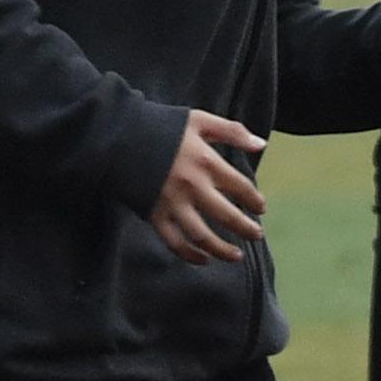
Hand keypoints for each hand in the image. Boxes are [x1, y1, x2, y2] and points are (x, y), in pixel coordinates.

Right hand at [150, 108, 268, 264]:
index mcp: (206, 162)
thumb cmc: (162, 126)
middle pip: (227, 216)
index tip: (260, 208)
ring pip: (202, 236)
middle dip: (246, 228)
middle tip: (256, 235)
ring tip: (237, 256)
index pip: (241, 187)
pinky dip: (190, 255)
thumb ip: (232, 132)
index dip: (254, 200)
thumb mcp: (199, 121)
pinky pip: (174, 242)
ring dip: (222, 249)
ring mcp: (172, 204)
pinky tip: (203, 259)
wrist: (119, 136)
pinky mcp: (154, 215)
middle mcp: (193, 187)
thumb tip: (261, 144)